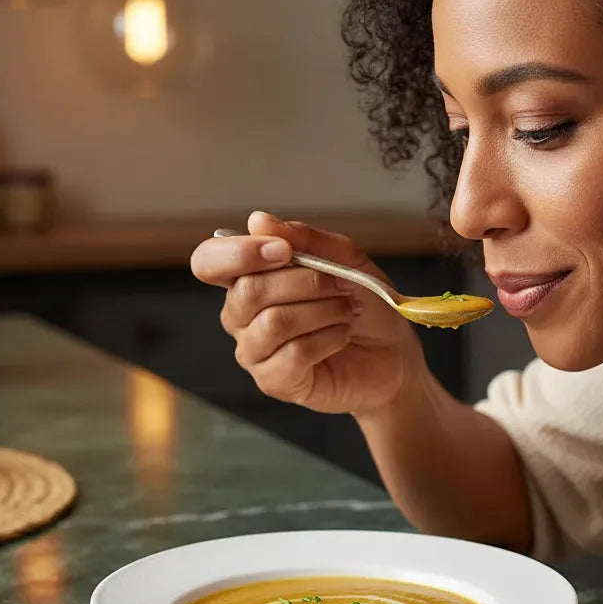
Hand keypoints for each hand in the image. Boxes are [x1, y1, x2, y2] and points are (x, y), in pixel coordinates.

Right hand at [190, 211, 425, 414]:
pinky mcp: (275, 382)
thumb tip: (258, 221)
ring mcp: (255, 352)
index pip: (209, 262)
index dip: (238, 253)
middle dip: (305, 282)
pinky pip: (293, 354)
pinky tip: (341, 336)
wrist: (393, 354)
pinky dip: (328, 338)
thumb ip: (305, 238)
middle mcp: (241, 316)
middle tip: (338, 285)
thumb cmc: (364, 306)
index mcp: (248, 278)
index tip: (283, 251)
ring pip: (273, 323)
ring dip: (322, 311)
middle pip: (247, 292)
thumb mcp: (345, 259)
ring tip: (346, 312)